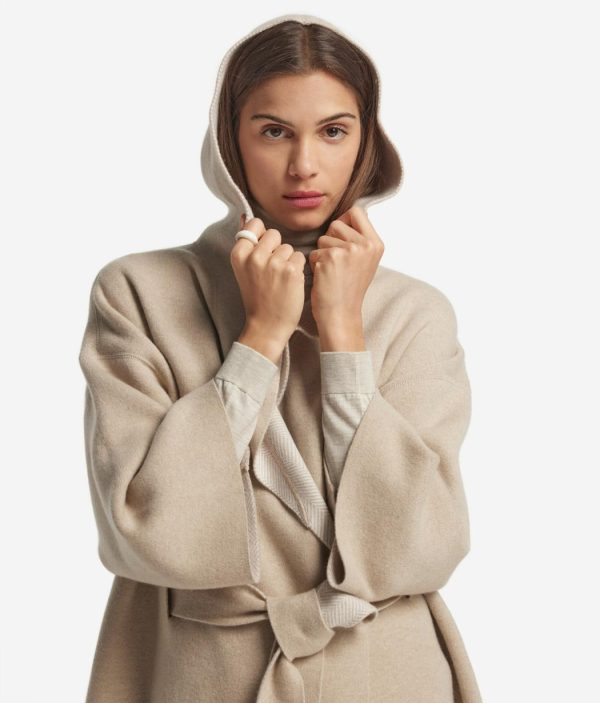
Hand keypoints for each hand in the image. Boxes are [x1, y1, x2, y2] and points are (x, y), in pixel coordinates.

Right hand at [230, 214, 305, 362]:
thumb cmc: (257, 297)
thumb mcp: (243, 269)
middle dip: (277, 249)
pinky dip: (298, 269)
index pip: (255, 224)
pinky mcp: (291, 271)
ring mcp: (273, 263)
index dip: (262, 237)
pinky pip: (300, 257)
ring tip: (280, 280)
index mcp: (239, 254)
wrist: (266, 325)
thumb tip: (245, 216)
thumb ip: (246, 244)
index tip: (262, 253)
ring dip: (288, 260)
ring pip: (289, 247)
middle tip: (272, 271)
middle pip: (275, 234)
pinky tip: (289, 283)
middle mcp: (254, 256)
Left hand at [308, 205, 383, 335]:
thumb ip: (359, 239)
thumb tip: (347, 215)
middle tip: (337, 264)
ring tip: (332, 272)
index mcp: (376, 243)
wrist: (341, 314)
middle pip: (337, 223)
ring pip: (323, 238)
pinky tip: (325, 278)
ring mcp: (350, 250)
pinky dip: (314, 264)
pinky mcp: (332, 257)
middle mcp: (366, 244)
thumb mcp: (364, 261)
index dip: (344, 222)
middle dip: (330, 240)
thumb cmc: (348, 289)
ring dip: (322, 253)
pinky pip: (314, 251)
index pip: (356, 211)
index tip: (342, 241)